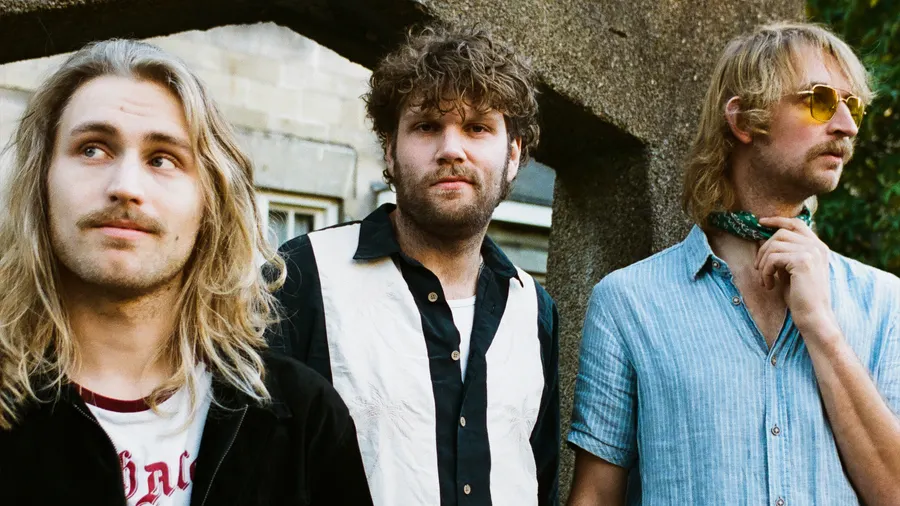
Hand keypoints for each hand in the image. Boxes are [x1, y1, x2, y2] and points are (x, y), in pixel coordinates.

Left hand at [755, 216, 836, 332]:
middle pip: (781, 234)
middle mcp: (817, 246)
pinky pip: (773, 258)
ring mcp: (811, 252)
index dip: (778, 220)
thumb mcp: (790, 271)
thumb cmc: (800, 297)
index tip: (761, 222)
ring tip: (765, 280)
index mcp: (818, 247)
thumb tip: (762, 241)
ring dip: (763, 263)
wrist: (813, 315)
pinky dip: (765, 272)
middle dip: (764, 250)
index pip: (797, 224)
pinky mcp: (803, 261)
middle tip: (759, 269)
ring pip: (774, 245)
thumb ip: (782, 255)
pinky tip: (769, 285)